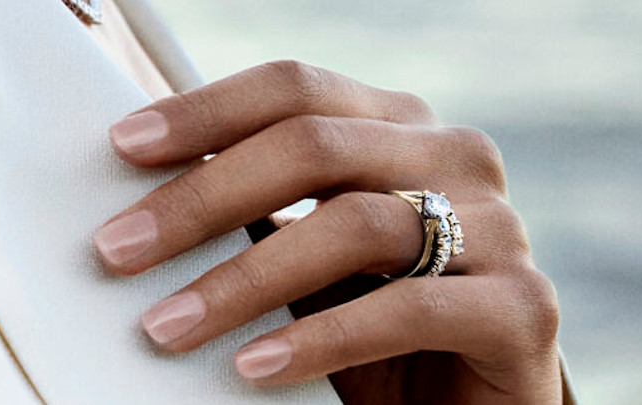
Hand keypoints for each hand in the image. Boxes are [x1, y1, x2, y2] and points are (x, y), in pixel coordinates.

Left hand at [93, 61, 561, 403]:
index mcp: (404, 129)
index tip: (122, 147)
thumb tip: (141, 196)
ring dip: (246, 279)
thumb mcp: (306, 262)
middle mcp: (458, 158)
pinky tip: (256, 366)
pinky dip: (323, 339)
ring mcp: (500, 228)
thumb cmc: (376, 330)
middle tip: (117, 250)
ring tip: (168, 326)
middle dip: (204, 198)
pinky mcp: (524, 307)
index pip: (298, 89)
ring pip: (356, 224)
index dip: (206, 111)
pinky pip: (410, 308)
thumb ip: (257, 217)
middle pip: (317, 144)